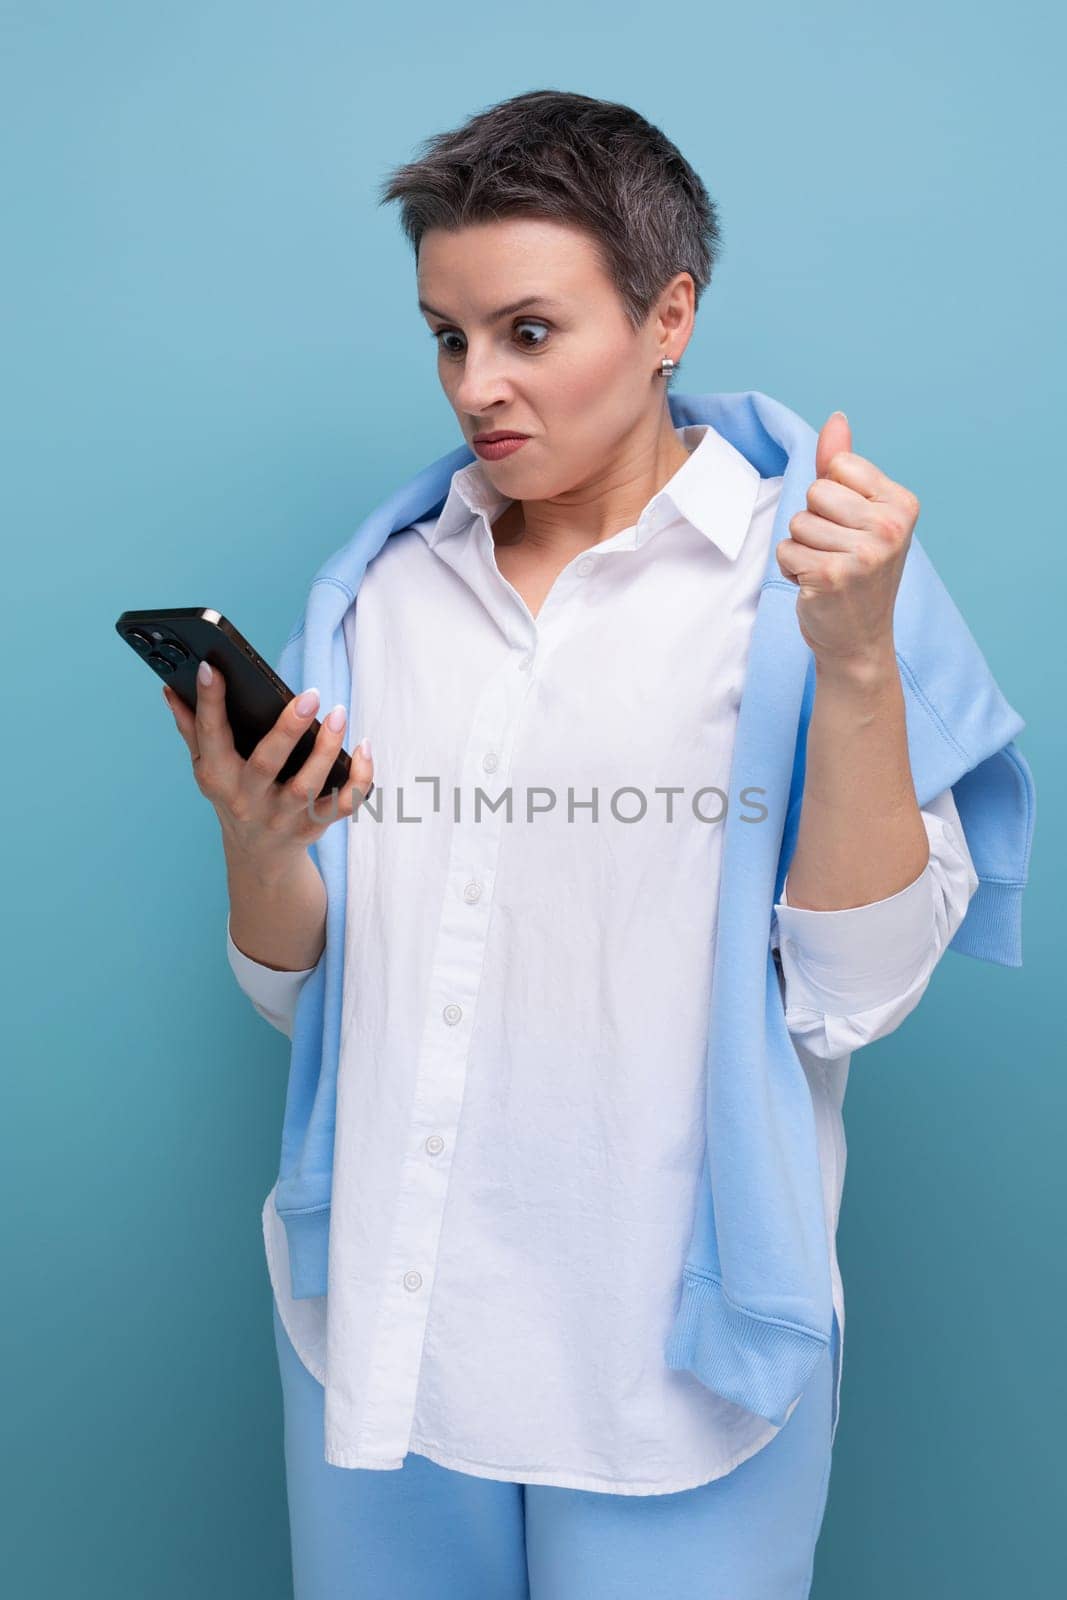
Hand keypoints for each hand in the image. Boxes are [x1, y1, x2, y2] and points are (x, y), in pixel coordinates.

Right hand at [162, 662, 373, 877]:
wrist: (259, 856)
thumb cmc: (233, 795)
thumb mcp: (208, 767)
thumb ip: (192, 729)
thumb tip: (171, 690)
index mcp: (218, 777)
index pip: (211, 736)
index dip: (209, 702)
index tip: (212, 668)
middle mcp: (249, 799)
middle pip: (267, 763)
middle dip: (288, 729)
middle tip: (310, 694)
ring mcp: (283, 816)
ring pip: (308, 786)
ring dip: (327, 749)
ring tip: (338, 714)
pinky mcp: (314, 825)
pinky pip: (343, 804)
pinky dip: (360, 779)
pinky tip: (365, 748)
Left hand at [776, 411, 918, 667]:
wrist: (859, 640)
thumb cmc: (857, 573)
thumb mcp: (860, 515)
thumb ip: (843, 467)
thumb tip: (836, 419)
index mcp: (902, 504)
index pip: (837, 465)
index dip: (830, 495)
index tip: (849, 526)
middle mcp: (890, 526)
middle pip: (815, 492)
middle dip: (813, 521)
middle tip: (835, 551)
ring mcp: (864, 553)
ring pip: (797, 522)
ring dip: (802, 548)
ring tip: (826, 569)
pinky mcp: (833, 576)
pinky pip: (786, 551)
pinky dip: (792, 569)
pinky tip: (816, 585)